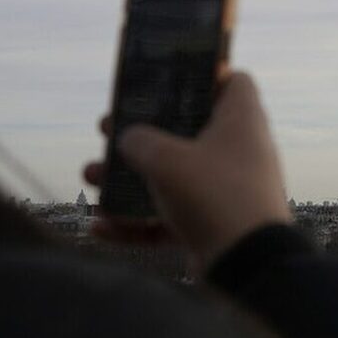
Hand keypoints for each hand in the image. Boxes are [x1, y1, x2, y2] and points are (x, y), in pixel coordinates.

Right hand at [86, 72, 291, 271]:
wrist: (247, 263)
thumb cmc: (213, 195)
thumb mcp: (166, 160)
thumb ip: (140, 141)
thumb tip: (129, 137)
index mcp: (240, 121)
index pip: (233, 82)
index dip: (204, 74)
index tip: (168, 78)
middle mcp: (238, 150)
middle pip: (187, 130)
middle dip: (143, 132)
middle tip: (107, 130)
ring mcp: (227, 188)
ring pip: (173, 175)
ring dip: (130, 178)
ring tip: (91, 178)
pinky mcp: (215, 223)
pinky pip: (171, 216)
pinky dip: (138, 221)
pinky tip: (100, 227)